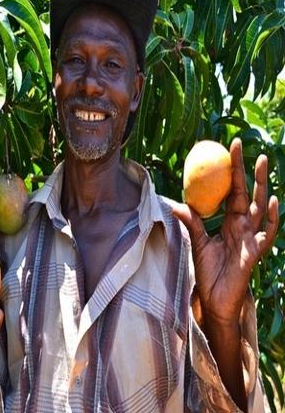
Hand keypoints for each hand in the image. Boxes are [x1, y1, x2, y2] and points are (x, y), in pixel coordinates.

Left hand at [173, 138, 278, 325]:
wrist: (215, 299)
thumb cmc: (210, 272)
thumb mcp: (198, 242)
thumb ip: (192, 222)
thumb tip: (174, 203)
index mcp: (230, 222)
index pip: (232, 192)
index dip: (232, 173)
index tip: (229, 151)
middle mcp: (243, 226)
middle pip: (248, 193)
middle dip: (248, 171)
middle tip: (246, 148)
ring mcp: (250, 238)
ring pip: (260, 207)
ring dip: (262, 185)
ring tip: (262, 164)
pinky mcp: (254, 252)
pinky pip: (266, 233)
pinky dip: (271, 218)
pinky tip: (273, 201)